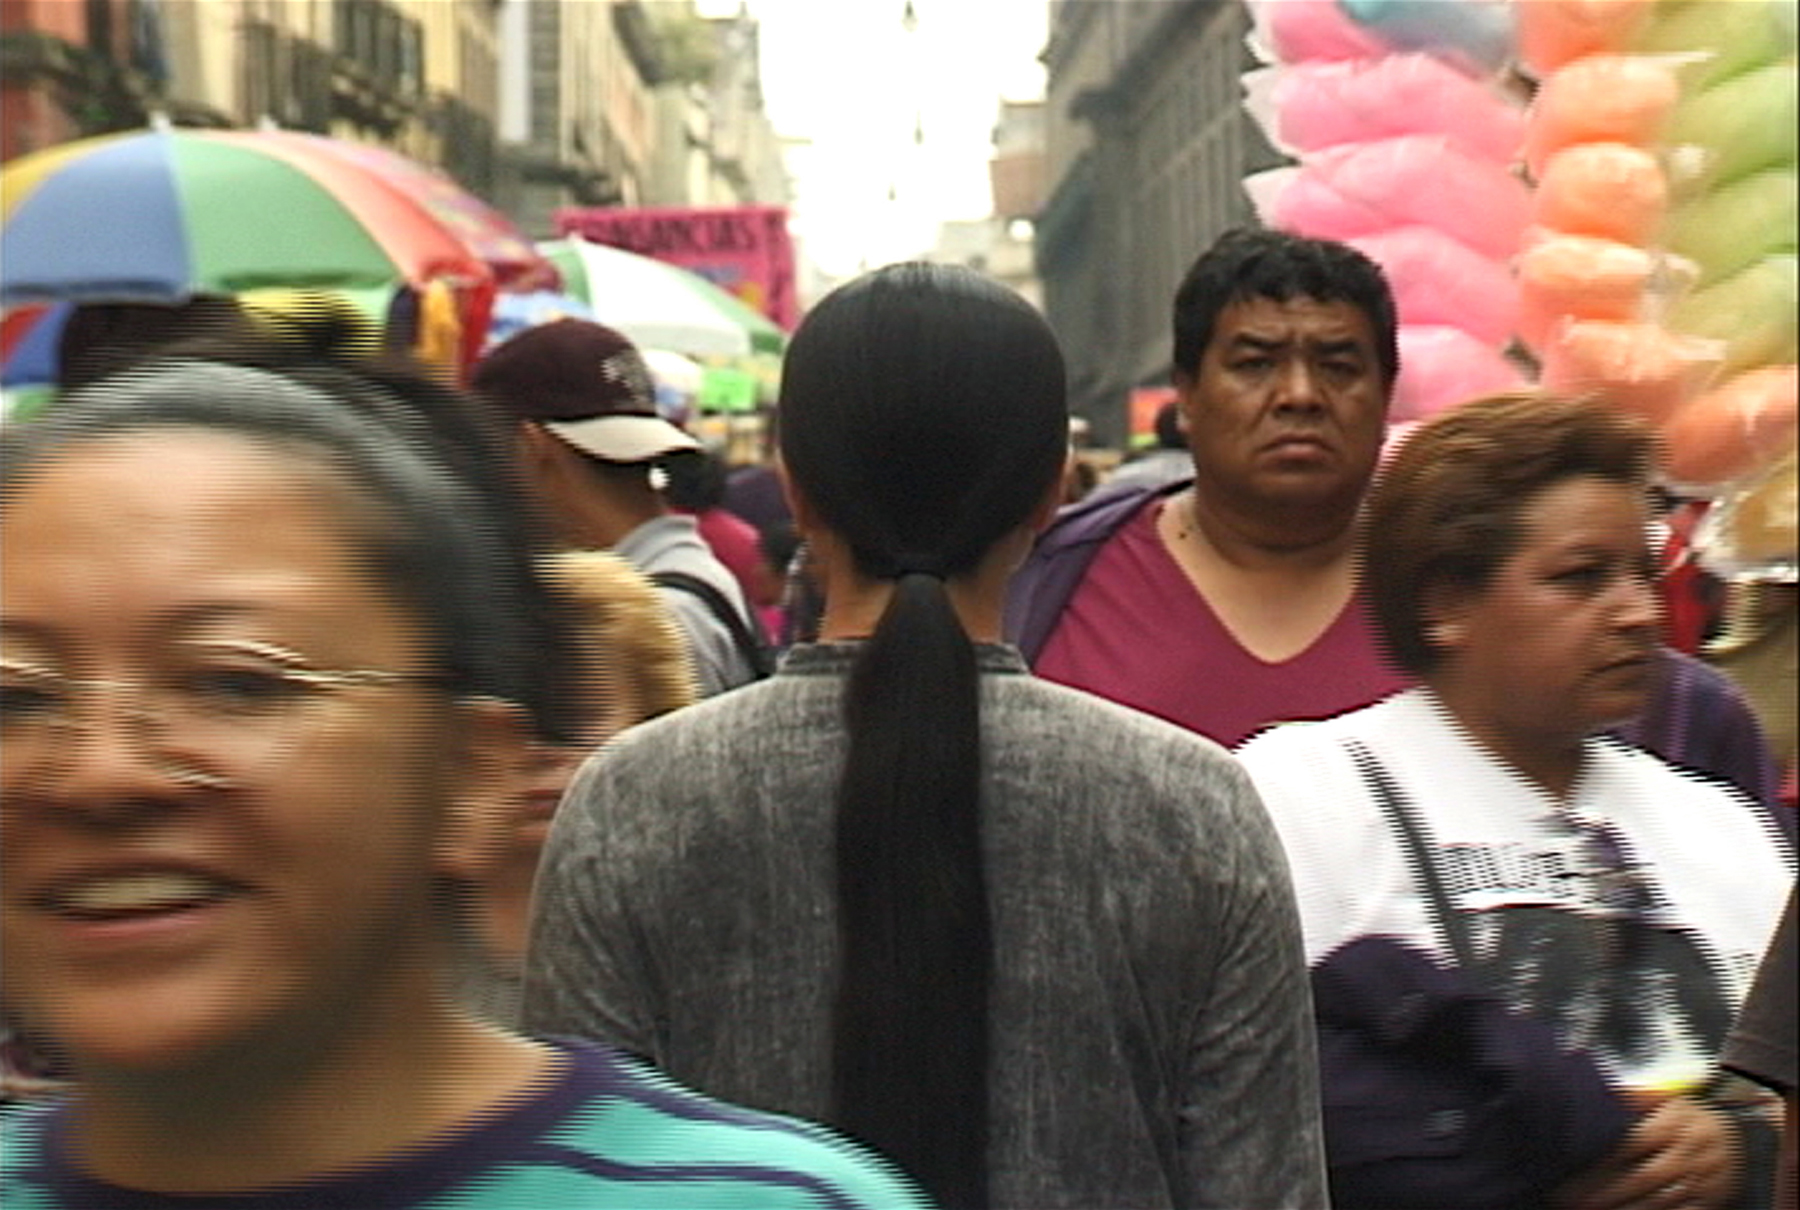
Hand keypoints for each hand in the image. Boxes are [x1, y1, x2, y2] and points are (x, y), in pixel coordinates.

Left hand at [1554, 1096, 1740, 1209]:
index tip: (1569, 1169)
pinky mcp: (1711, 1201)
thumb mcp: (1668, 1101)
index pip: (1631, 1143)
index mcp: (1675, 1123)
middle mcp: (1690, 1153)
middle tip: (1569, 1199)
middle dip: (1603, 1192)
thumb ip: (1637, 1097)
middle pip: (1640, 1177)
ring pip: (1657, 1201)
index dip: (1599, 1160)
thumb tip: (1604, 1089)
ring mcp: (1703, 1180)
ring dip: (1621, 1209)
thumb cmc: (1691, 1119)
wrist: (1740, 1139)